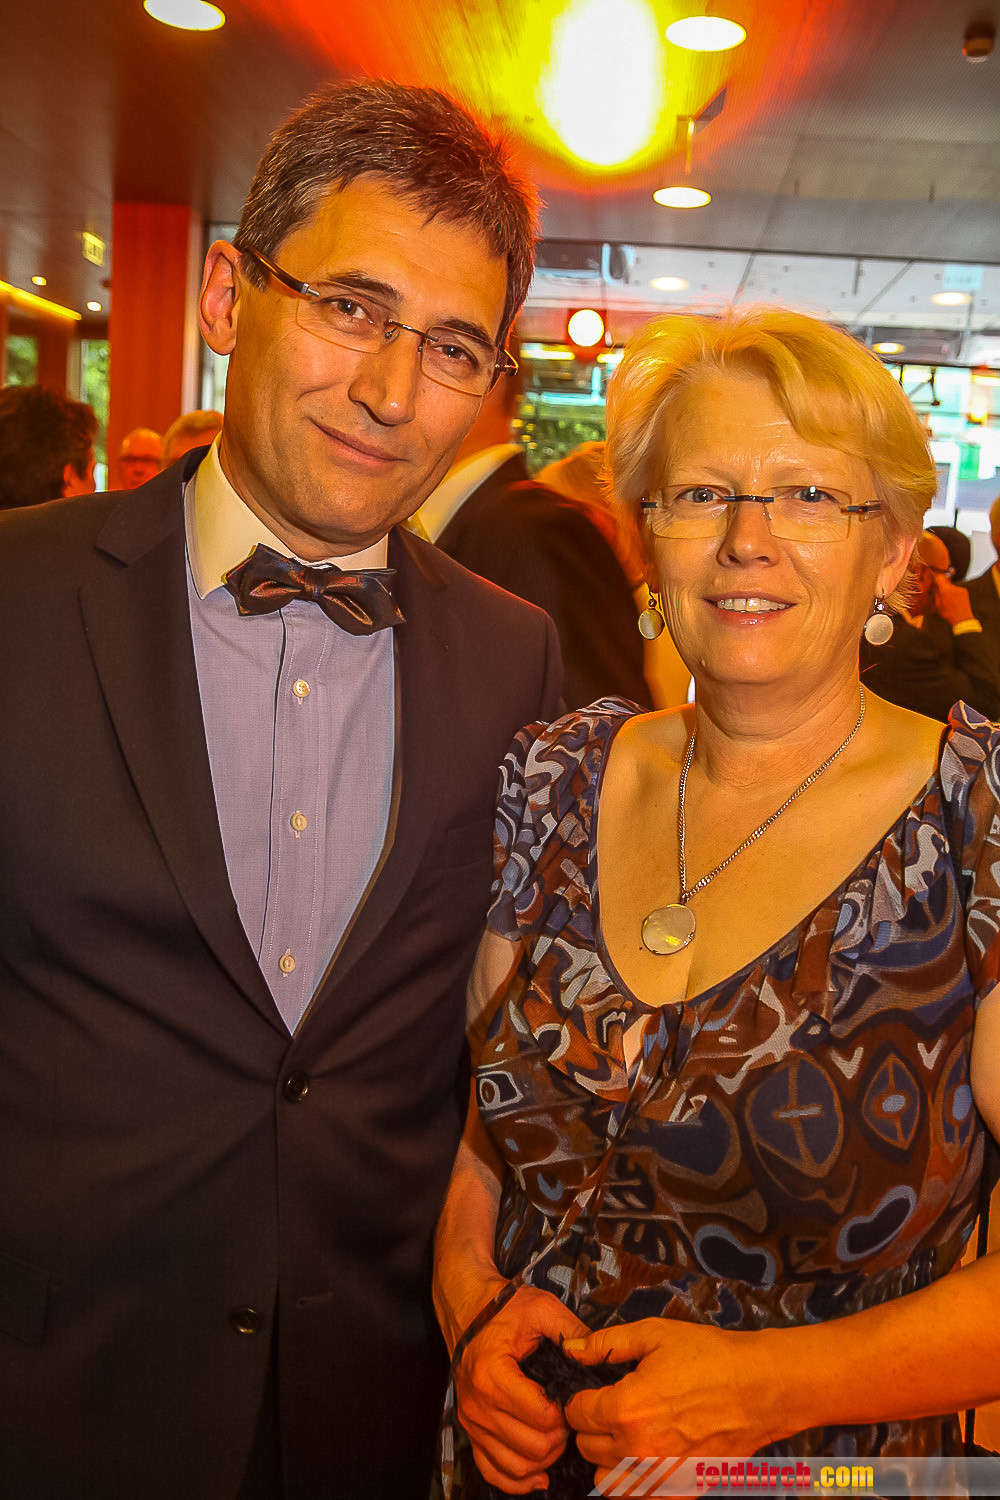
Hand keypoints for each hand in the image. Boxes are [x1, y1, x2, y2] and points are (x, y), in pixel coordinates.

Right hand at [454, 1285, 588, 1492]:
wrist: (468, 1310)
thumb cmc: (504, 1309)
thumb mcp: (540, 1308)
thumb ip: (571, 1331)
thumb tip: (597, 1357)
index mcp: (492, 1375)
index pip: (540, 1417)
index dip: (566, 1414)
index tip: (573, 1399)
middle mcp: (477, 1405)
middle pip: (532, 1448)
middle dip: (560, 1439)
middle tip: (571, 1418)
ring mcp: (471, 1422)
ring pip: (515, 1467)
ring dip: (545, 1461)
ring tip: (559, 1438)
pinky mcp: (471, 1431)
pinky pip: (492, 1472)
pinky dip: (517, 1481)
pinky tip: (539, 1475)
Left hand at [562, 1319, 786, 1483]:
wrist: (761, 1387)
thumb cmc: (710, 1357)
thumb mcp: (653, 1334)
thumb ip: (605, 1344)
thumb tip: (571, 1350)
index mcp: (626, 1409)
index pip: (576, 1413)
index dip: (581, 1397)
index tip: (593, 1389)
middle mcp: (638, 1449)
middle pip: (587, 1447)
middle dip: (592, 1425)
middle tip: (611, 1406)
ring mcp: (660, 1475)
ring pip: (607, 1479)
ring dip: (608, 1458)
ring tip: (625, 1433)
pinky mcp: (681, 1489)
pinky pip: (638, 1498)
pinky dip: (633, 1482)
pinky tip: (644, 1456)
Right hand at [930, 574, 975, 626]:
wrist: (962, 619)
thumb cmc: (948, 614)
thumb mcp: (937, 605)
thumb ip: (935, 593)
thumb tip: (933, 586)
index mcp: (945, 589)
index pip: (939, 577)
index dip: (935, 578)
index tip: (933, 580)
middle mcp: (953, 587)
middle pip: (945, 582)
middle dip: (942, 586)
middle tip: (939, 594)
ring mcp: (960, 589)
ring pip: (951, 586)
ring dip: (948, 591)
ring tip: (948, 601)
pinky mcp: (965, 591)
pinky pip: (956, 590)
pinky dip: (954, 593)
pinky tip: (954, 601)